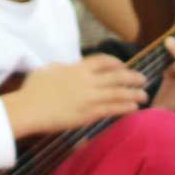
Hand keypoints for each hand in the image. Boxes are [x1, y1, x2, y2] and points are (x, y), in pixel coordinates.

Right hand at [9, 55, 148, 135]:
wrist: (30, 108)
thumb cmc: (33, 90)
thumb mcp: (48, 70)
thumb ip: (62, 67)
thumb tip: (67, 67)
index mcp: (77, 68)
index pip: (103, 61)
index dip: (116, 63)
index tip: (123, 66)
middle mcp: (87, 80)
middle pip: (116, 76)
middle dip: (132, 77)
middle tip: (143, 79)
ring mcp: (89, 97)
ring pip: (118, 93)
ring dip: (134, 93)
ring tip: (145, 96)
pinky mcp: (89, 114)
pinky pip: (112, 109)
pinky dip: (125, 107)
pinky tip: (135, 108)